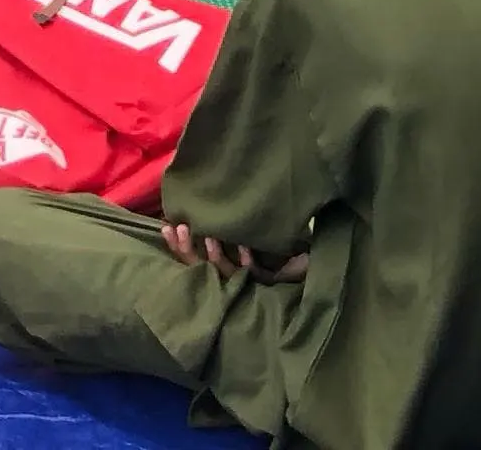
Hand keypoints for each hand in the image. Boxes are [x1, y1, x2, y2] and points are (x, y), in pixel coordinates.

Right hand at [164, 220, 309, 281]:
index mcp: (226, 267)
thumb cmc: (283, 248)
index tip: (167, 226)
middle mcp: (233, 278)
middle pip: (203, 270)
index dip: (180, 247)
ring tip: (209, 235)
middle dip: (189, 251)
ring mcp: (249, 284)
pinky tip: (244, 247)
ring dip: (215, 255)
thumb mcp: (253, 235)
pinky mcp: (269, 284)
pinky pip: (254, 274)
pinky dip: (247, 262)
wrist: (313, 268)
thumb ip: (236, 224)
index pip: (195, 261)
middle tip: (179, 227)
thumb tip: (216, 195)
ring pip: (225, 273)